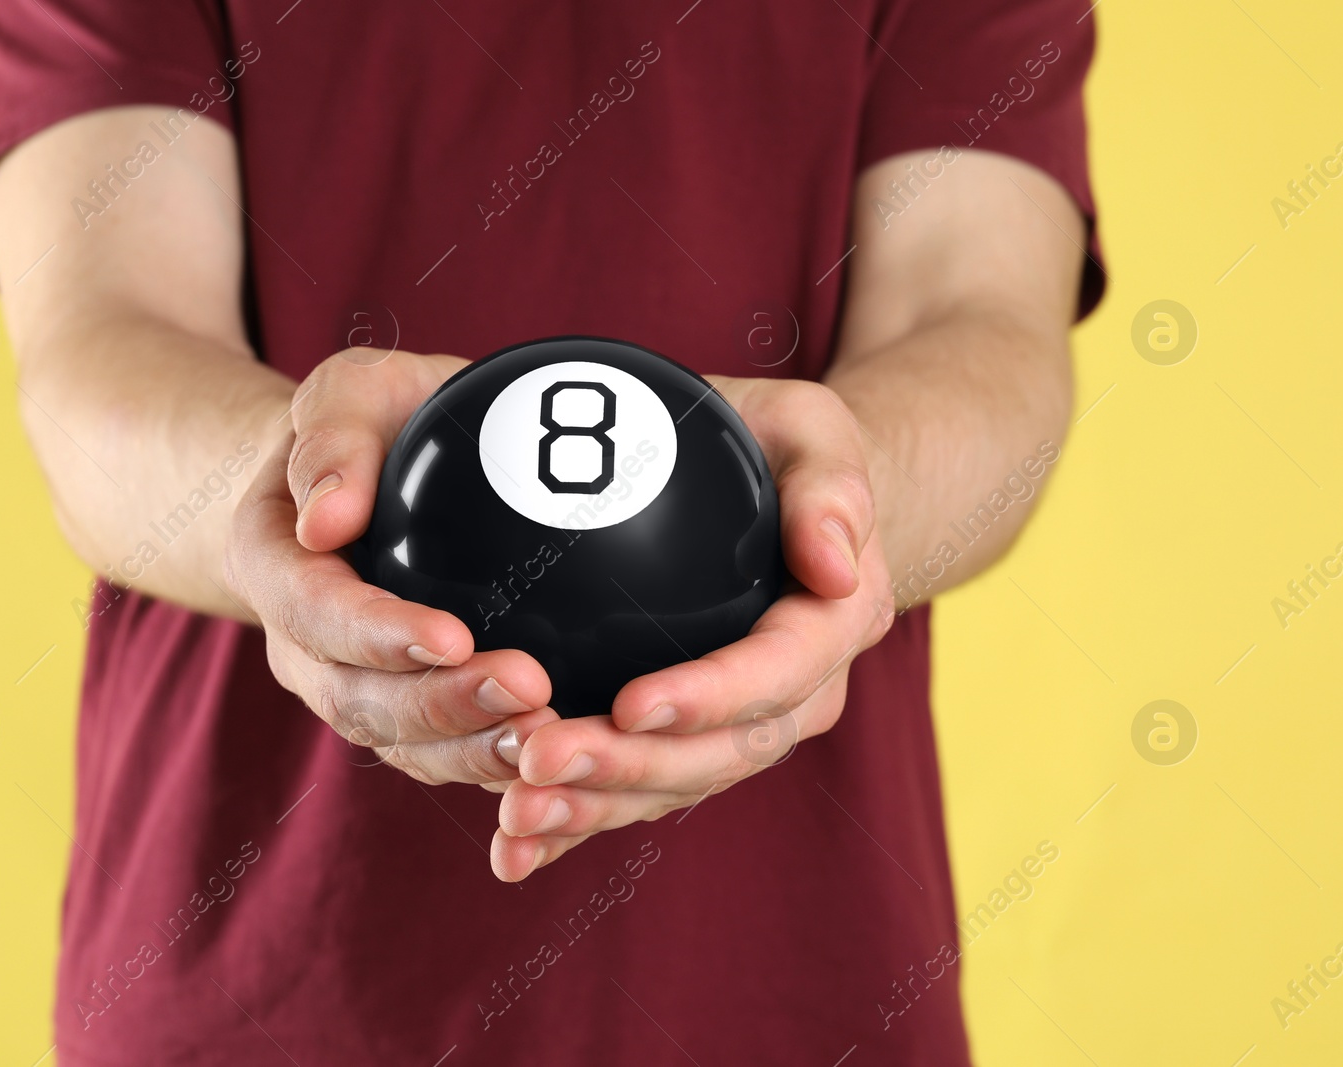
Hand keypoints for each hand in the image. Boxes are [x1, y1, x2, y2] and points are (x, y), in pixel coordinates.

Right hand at [225, 349, 559, 783]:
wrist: (378, 475)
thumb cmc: (373, 422)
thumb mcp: (351, 390)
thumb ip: (332, 433)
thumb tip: (326, 517)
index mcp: (274, 565)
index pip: (316, 613)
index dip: (379, 636)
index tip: (454, 637)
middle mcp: (303, 646)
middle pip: (359, 700)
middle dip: (441, 708)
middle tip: (530, 691)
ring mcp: (353, 688)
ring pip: (404, 745)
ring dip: (475, 751)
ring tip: (551, 737)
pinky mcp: (409, 715)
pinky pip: (445, 754)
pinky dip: (495, 761)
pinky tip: (561, 750)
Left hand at [488, 377, 894, 879]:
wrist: (777, 504)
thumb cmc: (784, 452)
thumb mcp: (814, 431)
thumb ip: (832, 487)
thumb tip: (833, 566)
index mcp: (828, 629)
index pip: (774, 678)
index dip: (707, 699)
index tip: (630, 704)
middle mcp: (792, 699)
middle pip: (715, 755)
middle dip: (627, 770)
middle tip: (539, 759)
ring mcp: (735, 731)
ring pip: (669, 788)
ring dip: (592, 810)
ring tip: (515, 814)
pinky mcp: (681, 746)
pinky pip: (632, 796)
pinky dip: (575, 827)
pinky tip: (510, 848)